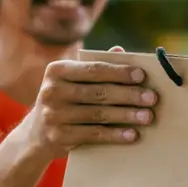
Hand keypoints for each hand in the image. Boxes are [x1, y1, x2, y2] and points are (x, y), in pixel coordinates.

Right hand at [24, 58, 157, 159]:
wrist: (36, 135)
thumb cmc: (63, 100)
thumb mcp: (71, 80)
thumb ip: (94, 67)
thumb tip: (120, 50)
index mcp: (57, 70)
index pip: (94, 69)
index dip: (119, 72)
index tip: (142, 76)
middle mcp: (52, 91)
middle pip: (99, 92)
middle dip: (129, 95)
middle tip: (152, 98)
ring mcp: (54, 115)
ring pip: (99, 114)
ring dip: (127, 115)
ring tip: (148, 116)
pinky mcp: (60, 136)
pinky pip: (94, 134)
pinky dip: (116, 134)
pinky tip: (133, 134)